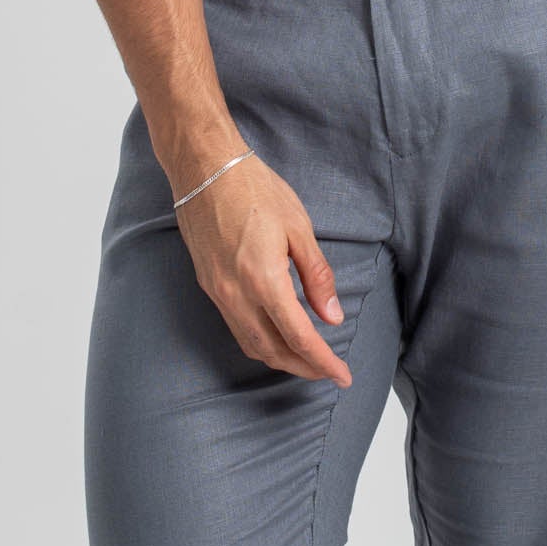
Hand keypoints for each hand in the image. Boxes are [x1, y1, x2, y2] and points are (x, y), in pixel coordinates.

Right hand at [174, 151, 352, 386]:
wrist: (203, 169)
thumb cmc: (254, 189)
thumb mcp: (298, 228)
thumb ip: (317, 276)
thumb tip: (332, 316)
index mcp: (264, 279)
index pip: (300, 337)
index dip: (324, 362)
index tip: (343, 376)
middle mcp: (236, 294)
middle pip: (273, 350)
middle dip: (303, 368)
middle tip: (329, 372)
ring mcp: (218, 292)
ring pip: (251, 344)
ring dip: (280, 359)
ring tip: (307, 360)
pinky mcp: (209, 284)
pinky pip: (236, 328)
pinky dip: (260, 342)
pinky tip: (277, 336)